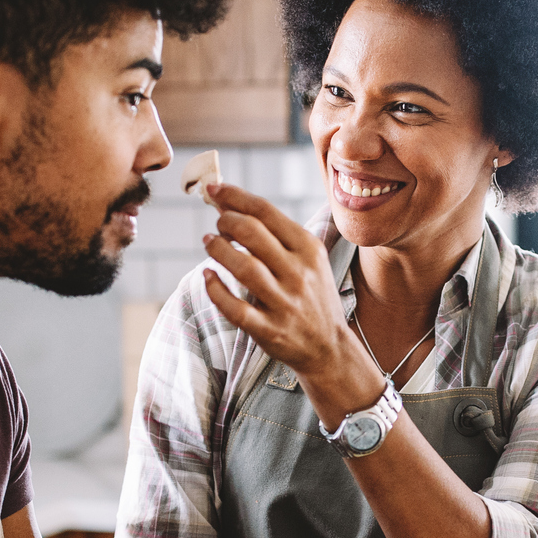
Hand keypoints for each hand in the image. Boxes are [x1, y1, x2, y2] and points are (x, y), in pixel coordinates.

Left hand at [199, 184, 383, 415]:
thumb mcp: (309, 260)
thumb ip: (276, 234)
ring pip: (243, 267)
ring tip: (209, 243)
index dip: (234, 197)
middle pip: (252, 234)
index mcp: (309, 249)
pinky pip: (235, 308)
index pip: (266, 212)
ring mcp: (284, 303)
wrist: (329, 347)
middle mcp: (298, 273)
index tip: (213, 190)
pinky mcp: (269, 330)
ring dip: (218, 250)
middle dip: (225, 222)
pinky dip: (216, 290)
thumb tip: (230, 206)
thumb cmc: (312, 295)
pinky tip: (208, 276)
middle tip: (217, 225)